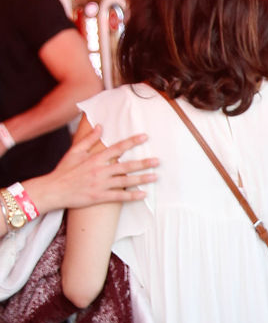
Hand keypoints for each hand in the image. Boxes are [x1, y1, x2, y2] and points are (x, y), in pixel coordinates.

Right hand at [23, 125, 158, 212]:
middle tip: (158, 161)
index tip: (145, 137)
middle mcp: (100, 170)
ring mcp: (100, 184)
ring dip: (142, 179)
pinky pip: (119, 196)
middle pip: (126, 166)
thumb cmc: (64, 170)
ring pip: (125, 181)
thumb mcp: (74, 151)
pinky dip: (132, 196)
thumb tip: (100, 126)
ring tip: (156, 177)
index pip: (117, 148)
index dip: (132, 142)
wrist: (53, 190)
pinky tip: (144, 194)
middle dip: (143, 163)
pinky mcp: (99, 196)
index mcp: (95, 158)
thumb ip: (88, 139)